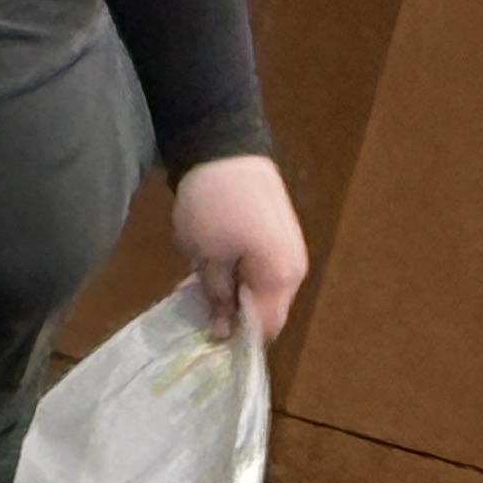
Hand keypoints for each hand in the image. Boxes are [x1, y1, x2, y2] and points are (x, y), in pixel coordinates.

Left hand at [168, 153, 308, 343]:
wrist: (223, 146)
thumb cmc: (213, 206)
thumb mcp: (207, 256)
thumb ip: (217, 297)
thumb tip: (223, 333)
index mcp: (281, 278)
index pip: (265, 328)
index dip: (236, 336)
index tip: (203, 331)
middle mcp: (292, 268)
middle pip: (264, 308)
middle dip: (229, 310)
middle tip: (190, 301)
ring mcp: (286, 248)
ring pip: (258, 286)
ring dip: (228, 287)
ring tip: (192, 276)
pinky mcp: (274, 233)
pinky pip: (257, 265)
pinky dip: (234, 269)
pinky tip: (205, 260)